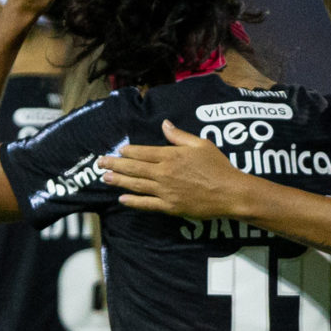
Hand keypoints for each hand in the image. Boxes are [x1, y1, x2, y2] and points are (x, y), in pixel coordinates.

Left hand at [105, 122, 252, 218]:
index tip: (119, 151)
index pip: (143, 152)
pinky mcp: (169, 207)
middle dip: (115, 164)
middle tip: (100, 162)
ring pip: (136, 185)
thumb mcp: (201, 144)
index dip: (129, 152)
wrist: (230, 193)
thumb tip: (164, 124)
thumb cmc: (218, 167)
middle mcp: (164, 172)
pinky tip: (121, 200)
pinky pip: (147, 204)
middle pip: (134, 168)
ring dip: (118, 181)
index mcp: (171, 155)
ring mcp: (165, 191)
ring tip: (104, 177)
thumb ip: (179, 136)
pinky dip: (133, 202)